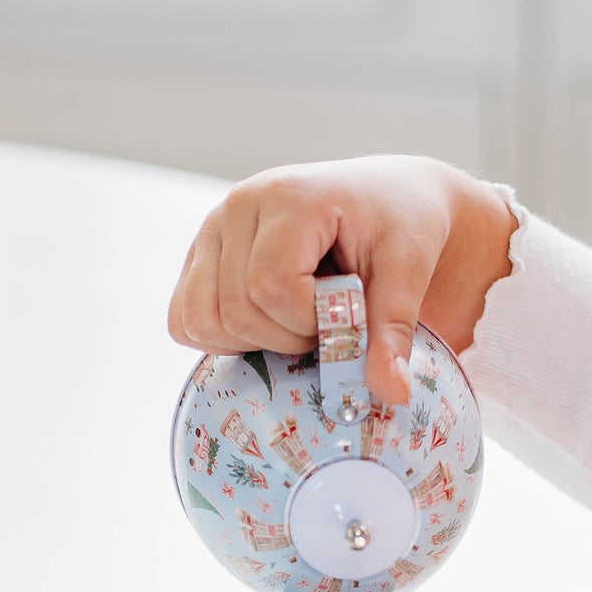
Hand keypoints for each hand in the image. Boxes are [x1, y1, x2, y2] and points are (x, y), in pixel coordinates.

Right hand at [168, 156, 515, 403]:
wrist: (390, 200)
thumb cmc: (402, 226)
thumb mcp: (408, 271)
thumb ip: (393, 330)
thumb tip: (392, 395)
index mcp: (290, 196)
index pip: (271, 287)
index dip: (308, 322)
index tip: (344, 313)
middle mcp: (239, 205)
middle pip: (235, 309)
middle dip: (284, 337)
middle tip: (325, 321)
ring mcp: (212, 230)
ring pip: (200, 319)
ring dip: (250, 340)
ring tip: (295, 320)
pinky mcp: (200, 256)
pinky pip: (184, 319)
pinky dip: (221, 338)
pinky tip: (266, 324)